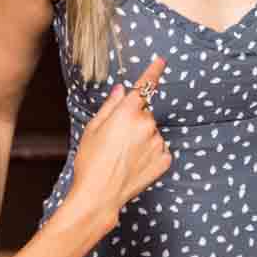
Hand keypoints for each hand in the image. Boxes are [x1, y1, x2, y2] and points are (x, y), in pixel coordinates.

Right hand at [68, 55, 172, 223]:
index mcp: (128, 113)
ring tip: (123, 157)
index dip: (153, 72)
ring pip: (152, 133)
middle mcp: (147, 125)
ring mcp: (158, 144)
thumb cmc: (91, 161)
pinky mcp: (165, 161)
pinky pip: (160, 150)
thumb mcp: (93, 129)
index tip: (161, 61)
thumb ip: (110, 106)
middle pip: (145, 114)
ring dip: (142, 139)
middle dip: (134, 122)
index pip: (145, 86)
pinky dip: (150, 154)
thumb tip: (122, 90)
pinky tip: (134, 165)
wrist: (99, 195)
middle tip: (116, 141)